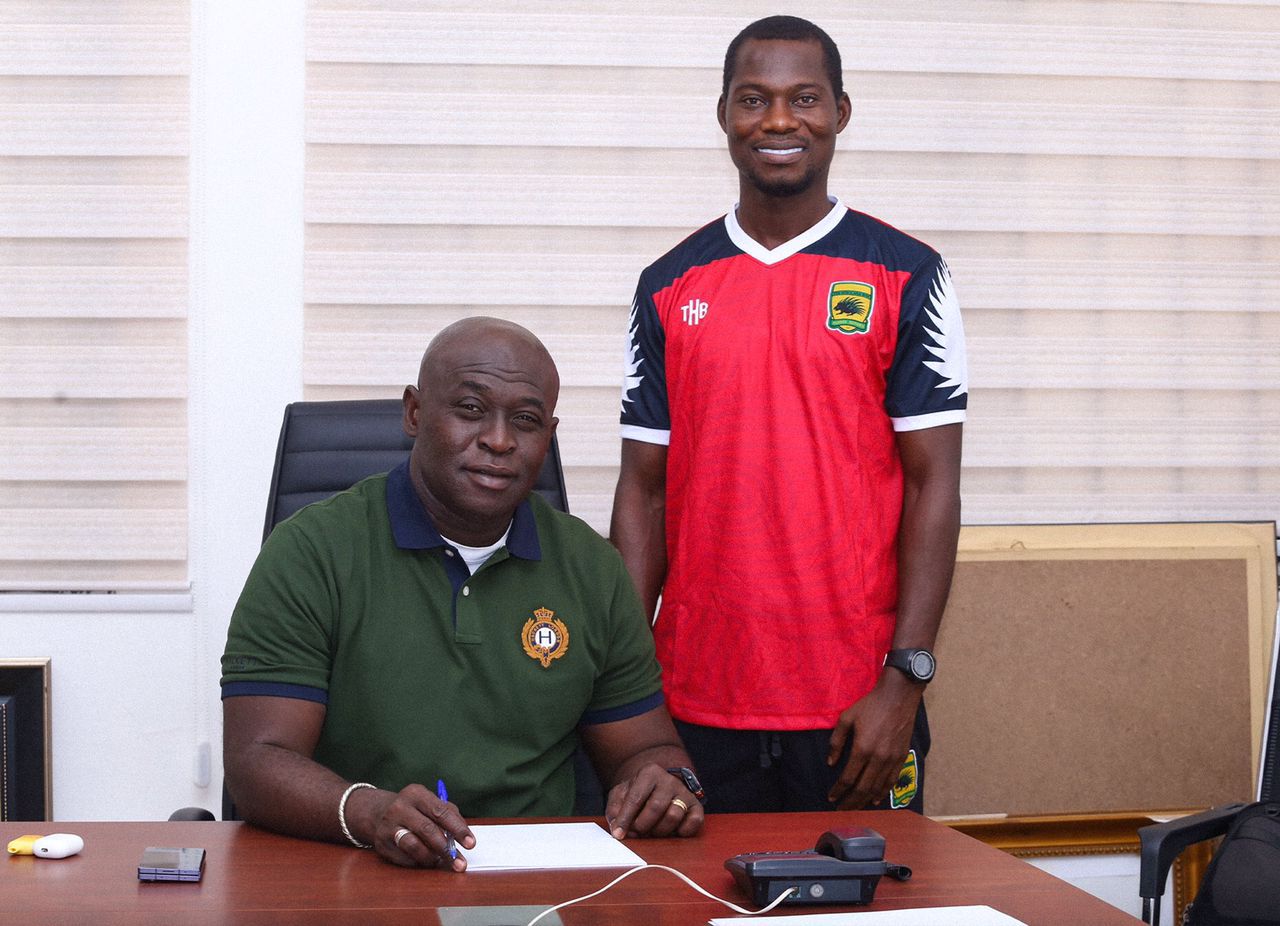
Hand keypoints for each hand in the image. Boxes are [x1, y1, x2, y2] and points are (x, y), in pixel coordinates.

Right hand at [350, 782, 475, 868]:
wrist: (378, 813)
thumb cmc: (414, 809)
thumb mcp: (430, 803)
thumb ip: (449, 815)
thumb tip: (463, 836)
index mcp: (416, 794)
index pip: (441, 812)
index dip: (458, 829)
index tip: (471, 843)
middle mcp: (399, 808)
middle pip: (428, 830)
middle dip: (447, 849)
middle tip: (460, 863)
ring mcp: (388, 826)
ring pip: (414, 846)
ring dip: (431, 858)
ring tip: (439, 860)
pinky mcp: (381, 844)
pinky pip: (404, 858)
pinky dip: (418, 862)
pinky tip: (424, 861)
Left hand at [604, 764, 703, 839]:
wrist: (659, 787)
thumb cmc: (638, 793)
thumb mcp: (621, 794)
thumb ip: (615, 808)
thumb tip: (617, 826)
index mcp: (649, 773)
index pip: (635, 798)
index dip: (625, 819)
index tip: (619, 834)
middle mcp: (669, 780)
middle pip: (655, 808)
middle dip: (642, 826)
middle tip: (636, 833)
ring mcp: (684, 793)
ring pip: (673, 817)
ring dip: (659, 831)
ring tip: (651, 831)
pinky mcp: (696, 807)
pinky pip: (693, 823)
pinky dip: (682, 832)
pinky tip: (672, 832)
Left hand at [826, 673, 922, 809]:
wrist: (898, 697)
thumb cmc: (870, 706)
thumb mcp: (846, 718)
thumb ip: (836, 742)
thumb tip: (830, 762)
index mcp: (862, 748)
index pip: (848, 778)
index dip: (838, 791)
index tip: (831, 798)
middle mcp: (878, 758)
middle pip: (863, 789)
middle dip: (850, 802)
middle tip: (841, 810)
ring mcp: (892, 759)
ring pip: (878, 788)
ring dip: (865, 801)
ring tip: (856, 808)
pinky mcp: (902, 757)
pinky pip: (892, 781)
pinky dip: (883, 793)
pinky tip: (876, 799)